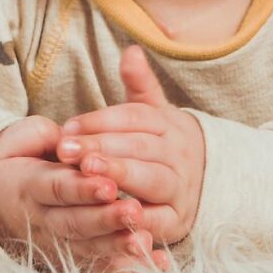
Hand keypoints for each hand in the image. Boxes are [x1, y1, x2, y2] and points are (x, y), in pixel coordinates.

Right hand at [0, 115, 165, 272]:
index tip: (109, 185)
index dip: (82, 189)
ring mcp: (56, 240)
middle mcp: (42, 218)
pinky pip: (98, 265)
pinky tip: (153, 265)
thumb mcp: (19, 140)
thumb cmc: (13, 159)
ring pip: (88, 247)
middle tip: (134, 212)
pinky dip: (125, 268)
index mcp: (30, 186)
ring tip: (144, 241)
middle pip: (75, 223)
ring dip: (117, 246)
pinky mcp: (69, 255)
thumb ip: (44, 137)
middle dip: (105, 220)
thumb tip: (67, 138)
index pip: (58, 188)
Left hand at [55, 45, 204, 248]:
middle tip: (68, 150)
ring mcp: (180, 188)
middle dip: (103, 148)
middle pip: (141, 147)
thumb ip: (140, 85)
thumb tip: (131, 50)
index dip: (101, 121)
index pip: (135, 118)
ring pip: (152, 180)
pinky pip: (159, 221)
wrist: (204, 183)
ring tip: (88, 173)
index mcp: (169, 125)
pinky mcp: (178, 221)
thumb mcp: (154, 113)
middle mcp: (178, 155)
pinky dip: (138, 221)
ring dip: (120, 177)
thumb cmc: (162, 145)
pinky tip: (110, 216)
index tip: (68, 127)